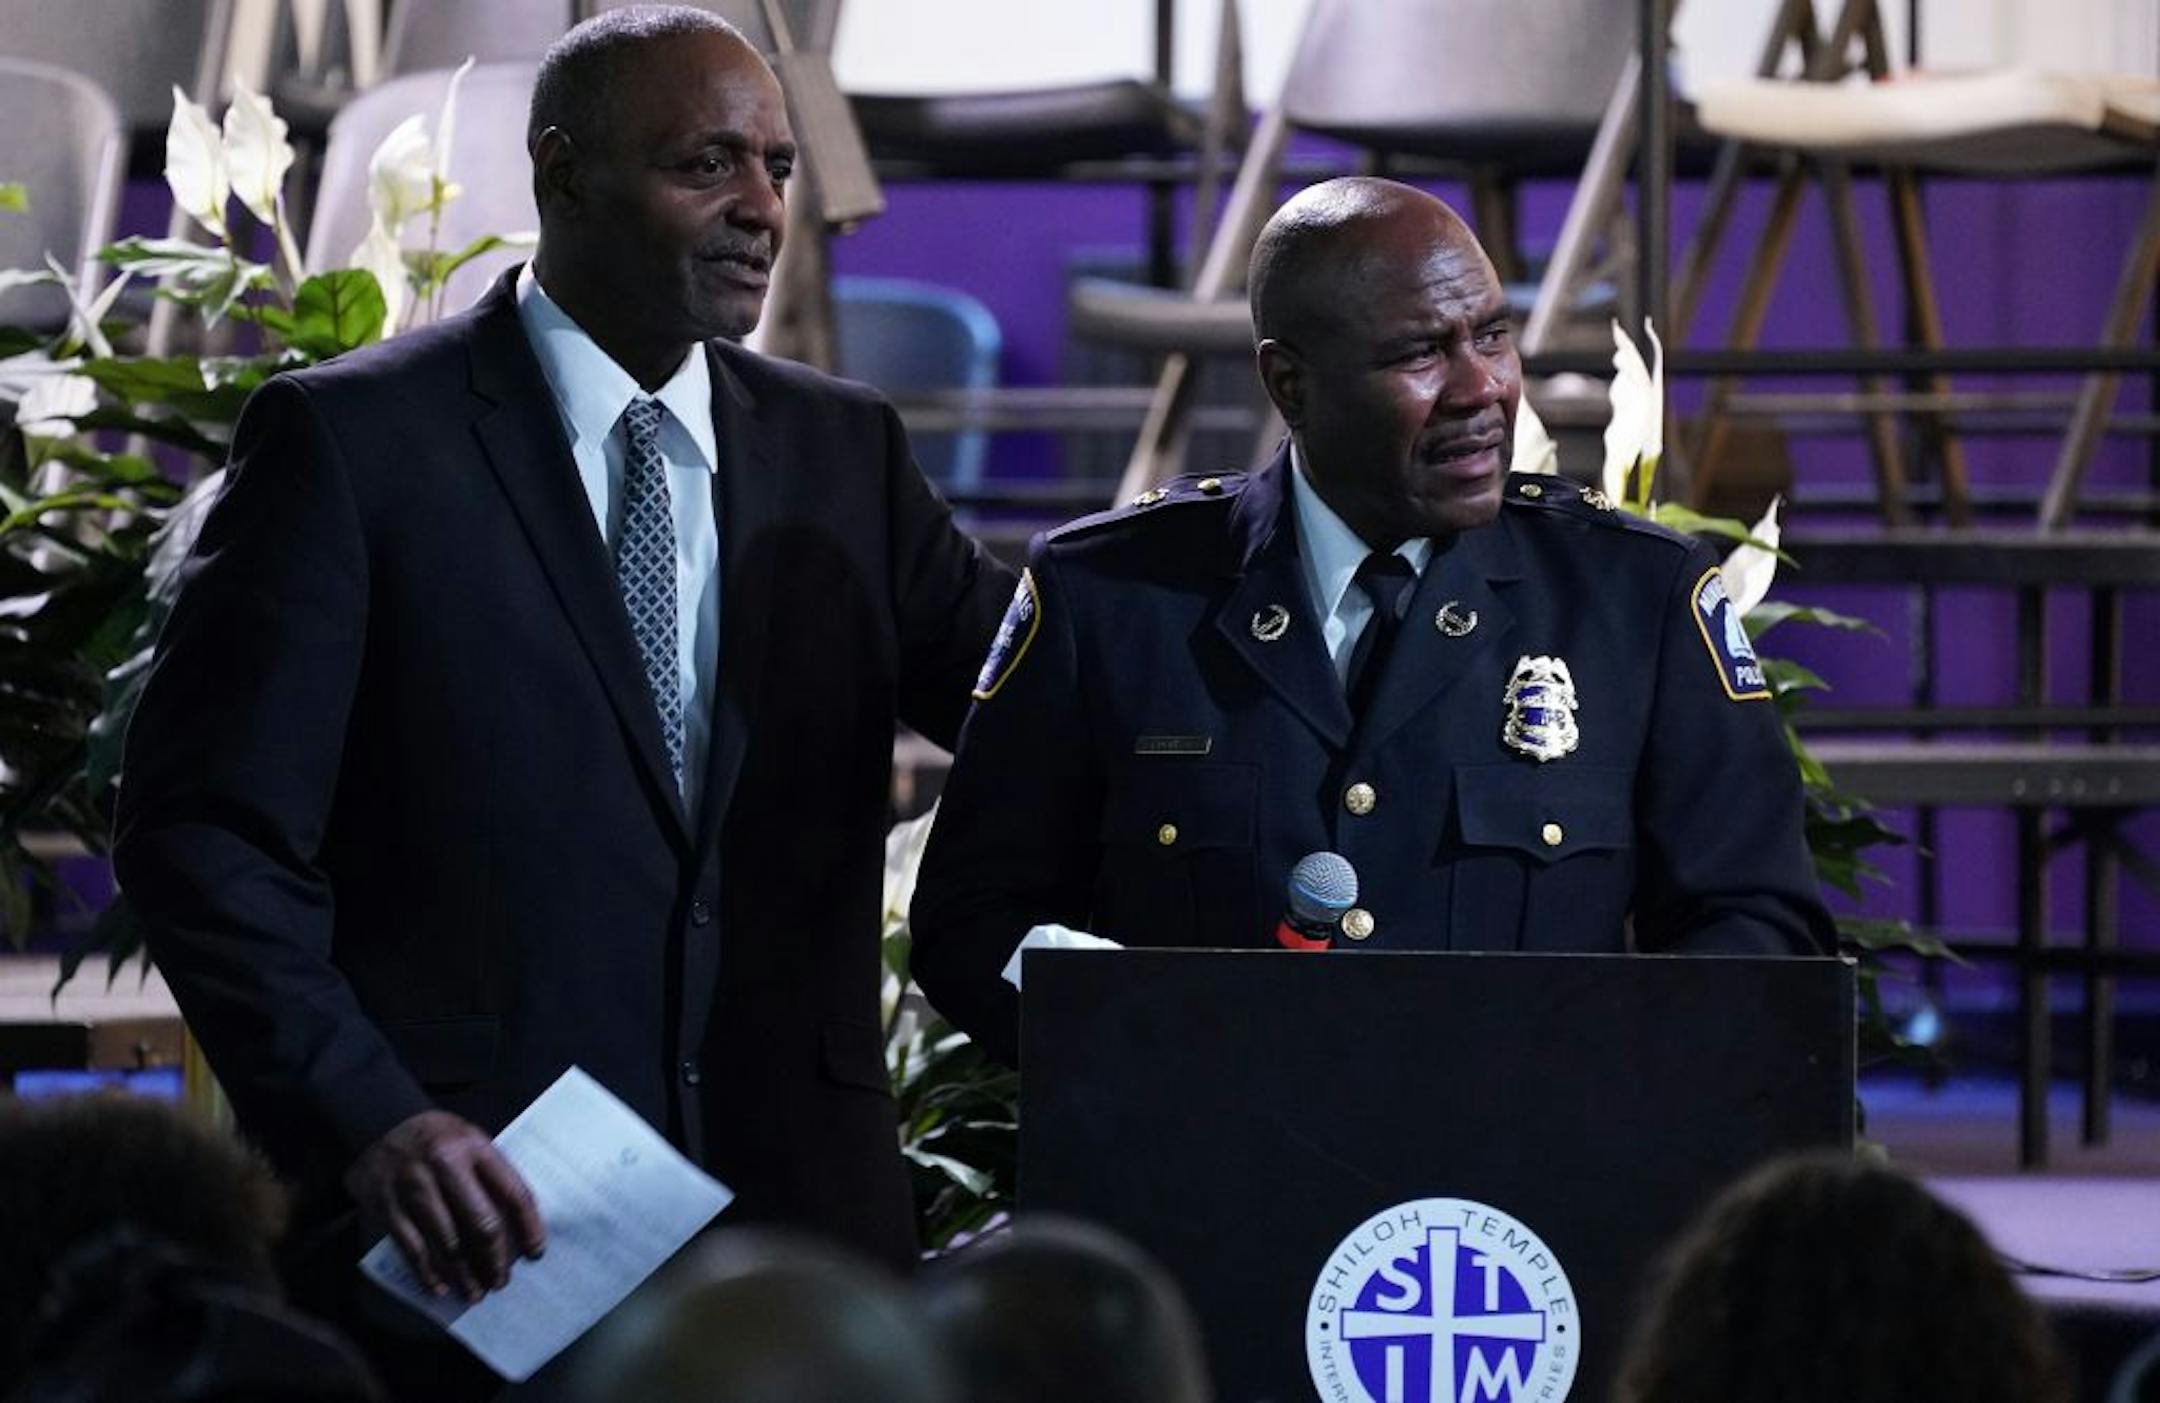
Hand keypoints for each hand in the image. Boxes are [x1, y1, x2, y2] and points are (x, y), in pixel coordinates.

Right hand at [344, 1110, 544, 1300]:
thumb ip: (492, 1175)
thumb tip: (518, 1226)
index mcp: (475, 1147)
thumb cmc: (438, 1138)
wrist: (378, 1122)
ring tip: (476, 1293)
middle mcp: (444, 1166)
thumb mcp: (472, 1140)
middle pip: (481, 1224)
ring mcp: (413, 1187)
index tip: (535, 1253)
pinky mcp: (387, 1206)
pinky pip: (412, 1249)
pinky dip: (428, 1273)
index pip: (513, 1193)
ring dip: (464, 1274)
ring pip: (447, 1243)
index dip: (529, 1227)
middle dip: (494, 1260)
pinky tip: (441, 1288)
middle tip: (500, 1281)